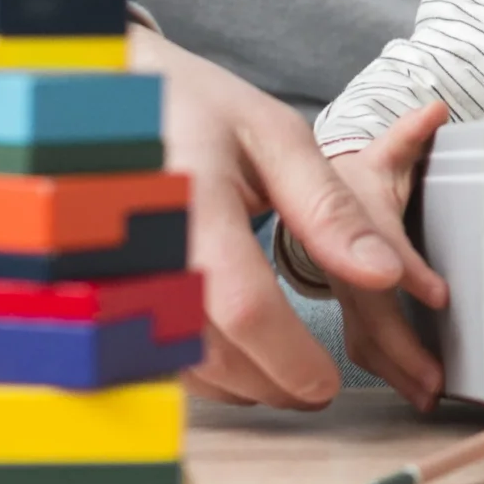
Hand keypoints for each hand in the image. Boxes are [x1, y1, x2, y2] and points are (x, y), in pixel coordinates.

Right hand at [134, 28, 448, 413]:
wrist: (106, 96)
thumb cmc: (199, 108)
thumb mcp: (275, 137)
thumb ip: (329, 208)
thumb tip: (387, 275)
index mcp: (193, 202)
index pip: (245, 307)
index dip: (290, 359)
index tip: (329, 384)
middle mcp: (141, 246)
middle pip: (211, 349)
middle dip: (273, 381)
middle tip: (316, 387)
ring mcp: (109, 274)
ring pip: (177, 363)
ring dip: (236, 384)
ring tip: (284, 375)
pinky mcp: (95, 293)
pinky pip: (146, 354)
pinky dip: (198, 368)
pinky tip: (234, 358)